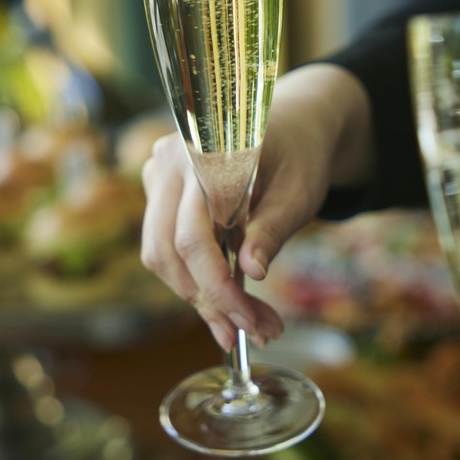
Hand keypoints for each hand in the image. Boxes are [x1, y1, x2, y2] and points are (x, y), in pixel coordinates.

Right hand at [139, 64, 373, 349]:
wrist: (294, 127)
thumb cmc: (299, 155)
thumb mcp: (299, 192)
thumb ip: (273, 229)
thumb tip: (253, 272)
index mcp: (202, 153)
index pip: (192, 237)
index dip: (217, 287)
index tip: (248, 321)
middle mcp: (169, 161)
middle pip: (166, 251)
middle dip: (208, 301)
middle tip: (254, 332)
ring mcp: (159, 176)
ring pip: (161, 255)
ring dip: (201, 297)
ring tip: (248, 324)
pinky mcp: (161, 195)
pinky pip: (167, 247)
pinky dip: (196, 279)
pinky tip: (230, 304)